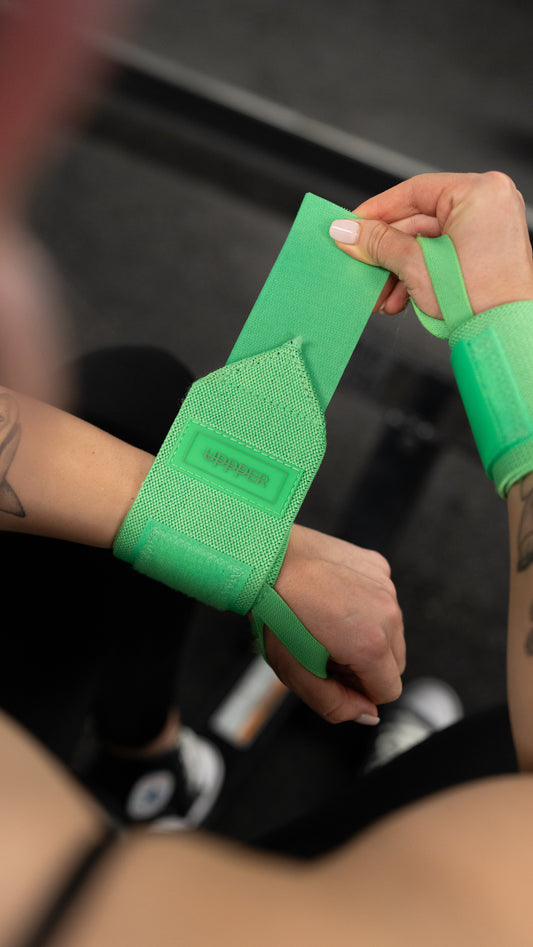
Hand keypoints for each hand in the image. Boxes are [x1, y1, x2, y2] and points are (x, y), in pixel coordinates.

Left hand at [265, 524, 404, 723]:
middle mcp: (388, 613)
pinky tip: (333, 597)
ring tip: (327, 621)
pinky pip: (382, 598)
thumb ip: (335, 705)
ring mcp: (385, 585)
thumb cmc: (276, 611)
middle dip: (366, 665)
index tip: (332, 673)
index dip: (359, 690)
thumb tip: (367, 714)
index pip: (388, 691)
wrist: (265, 559)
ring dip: (368, 634)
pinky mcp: (377, 565)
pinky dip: (364, 604)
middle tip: (327, 649)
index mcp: (371, 645)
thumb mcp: (296, 673)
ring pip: (391, 630)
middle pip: (394, 662)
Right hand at [329, 171, 532, 318]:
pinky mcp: (486, 251)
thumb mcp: (416, 266)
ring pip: (427, 242)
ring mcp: (489, 228)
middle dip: (387, 253)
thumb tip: (347, 231)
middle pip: (418, 221)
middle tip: (362, 266)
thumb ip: (378, 244)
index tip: (353, 226)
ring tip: (382, 296)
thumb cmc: (478, 299)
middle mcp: (489, 203)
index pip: (414, 191)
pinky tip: (401, 298)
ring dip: (398, 270)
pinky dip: (418, 275)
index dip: (377, 211)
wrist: (504, 335)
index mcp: (479, 192)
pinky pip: (442, 255)